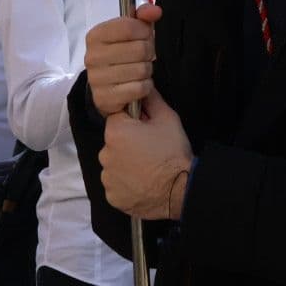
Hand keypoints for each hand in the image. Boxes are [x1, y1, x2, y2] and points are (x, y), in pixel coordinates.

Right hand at [85, 3, 162, 117]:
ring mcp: (97, 78)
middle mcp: (92, 56)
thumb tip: (155, 11)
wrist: (108, 85)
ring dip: (147, 70)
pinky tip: (137, 84)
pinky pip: (139, 88)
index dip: (144, 32)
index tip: (144, 36)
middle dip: (148, 53)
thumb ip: (142, 16)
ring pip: (141, 70)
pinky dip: (144, 87)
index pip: (130, 27)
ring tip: (139, 70)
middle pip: (139, 49)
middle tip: (143, 56)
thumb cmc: (122, 53)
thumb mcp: (131, 31)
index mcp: (96, 35)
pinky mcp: (105, 98)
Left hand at [99, 89, 192, 219]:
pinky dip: (126, 184)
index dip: (133, 123)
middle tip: (150, 150)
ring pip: (114, 164)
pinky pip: (116, 185)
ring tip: (147, 169)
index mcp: (115, 132)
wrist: (181, 189)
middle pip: (114, 142)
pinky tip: (142, 183)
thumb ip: (151, 100)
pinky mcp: (112, 197)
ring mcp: (107, 178)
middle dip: (127, 143)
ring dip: (125, 164)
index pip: (118, 118)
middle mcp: (104, 154)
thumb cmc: (173, 151)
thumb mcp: (168, 118)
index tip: (146, 131)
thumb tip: (143, 88)